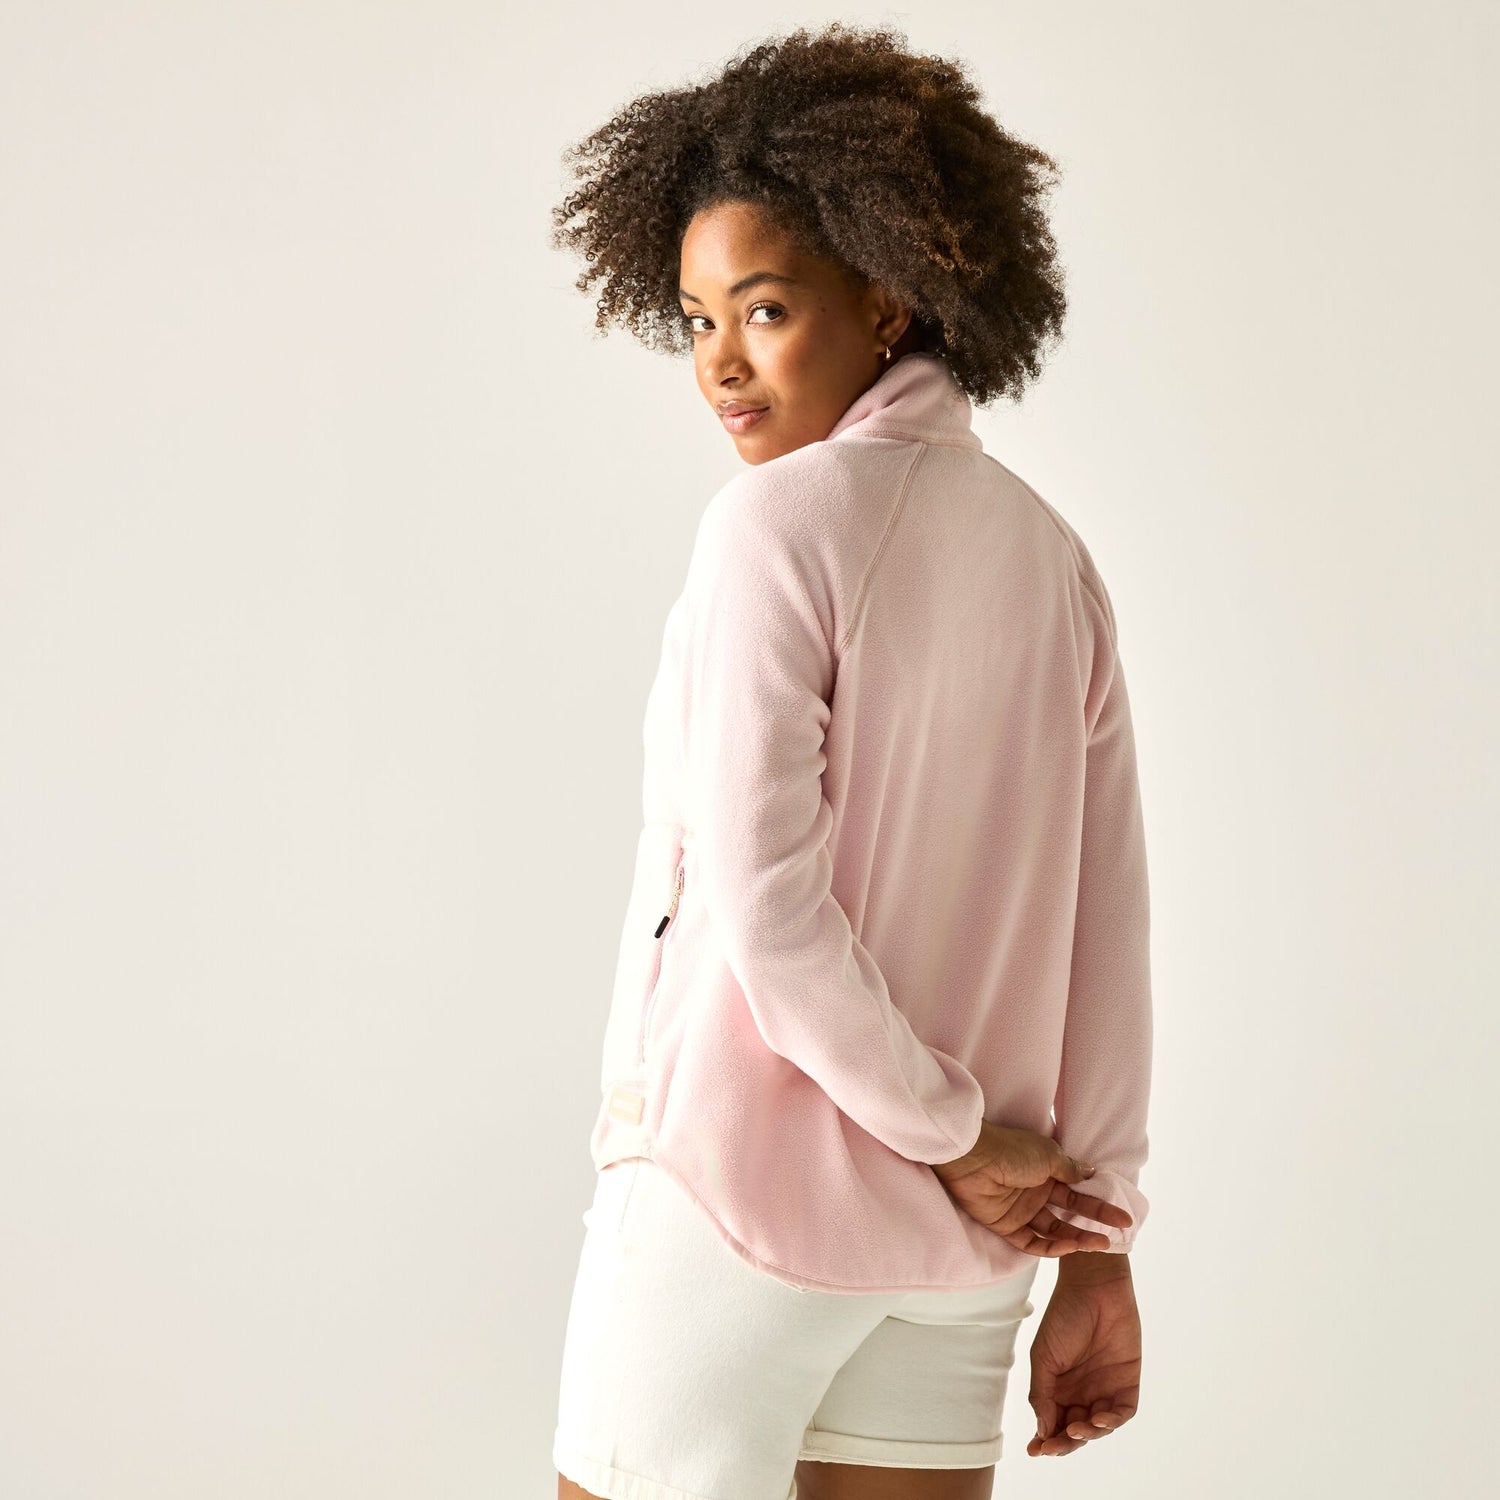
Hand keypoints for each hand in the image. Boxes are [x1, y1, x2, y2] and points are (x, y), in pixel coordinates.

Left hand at [930, 1118, 1132, 1256]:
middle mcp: (1036, 1191)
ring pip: (1054, 1230)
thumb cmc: (1012, 1150)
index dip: (1100, 1203)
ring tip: (1100, 1244)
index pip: (1079, 1191)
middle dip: (1095, 1223)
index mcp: (1047, 1171)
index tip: (1123, 1216)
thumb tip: (1090, 1173)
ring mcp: (1022, 1210)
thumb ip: (1070, 1169)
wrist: (972, 1157)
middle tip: (1118, 1233)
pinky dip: (1050, 1247)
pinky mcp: (1006, 1226)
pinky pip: (1032, 1242)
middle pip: (1070, 1212)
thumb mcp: (1048, 1155)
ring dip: (1077, 1238)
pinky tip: (1069, 1246)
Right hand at [1027, 1259, 1140, 1456]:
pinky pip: (1122, 1413)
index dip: (1044, 1440)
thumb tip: (1041, 1431)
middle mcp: (1081, 1392)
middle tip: (1053, 1447)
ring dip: (1087, 1434)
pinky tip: (1099, 1419)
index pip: (1052, 1422)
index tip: (1034, 1451)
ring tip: (1075, 1429)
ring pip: (1098, 1427)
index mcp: (1058, 1386)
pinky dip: (1111, 1422)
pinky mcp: (1127, 1383)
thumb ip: (1042, 1393)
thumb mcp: (1043, 1356)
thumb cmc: (1063, 1316)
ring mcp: (1104, 1389)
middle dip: (1064, 1443)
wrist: (1094, 1287)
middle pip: (1074, 1430)